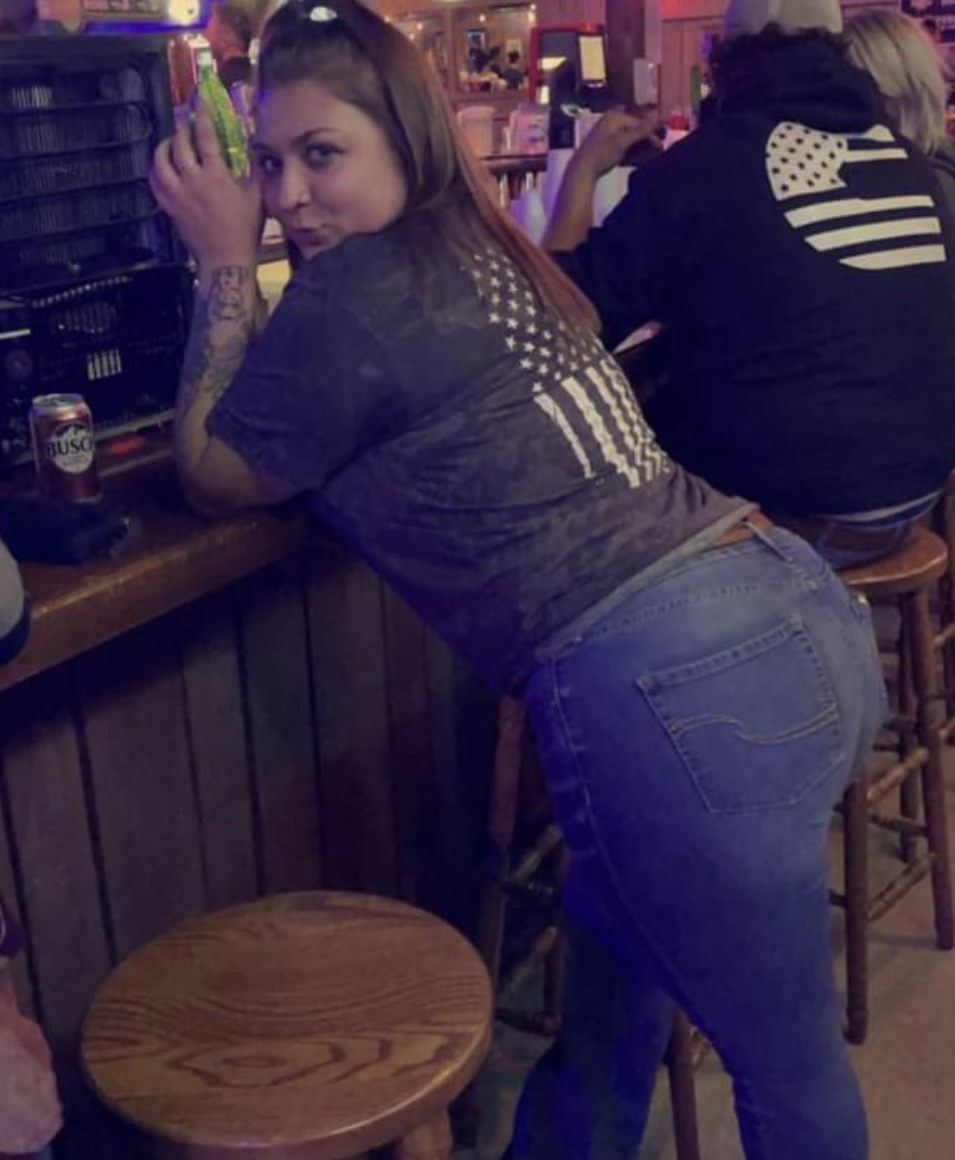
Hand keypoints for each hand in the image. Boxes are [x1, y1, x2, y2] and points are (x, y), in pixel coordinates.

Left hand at [150, 107, 262, 269]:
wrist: (225, 259)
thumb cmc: (245, 230)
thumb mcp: (257, 197)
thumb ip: (254, 169)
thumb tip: (253, 147)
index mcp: (216, 175)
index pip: (205, 136)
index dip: (202, 116)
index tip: (200, 103)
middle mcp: (192, 180)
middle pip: (180, 143)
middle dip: (183, 129)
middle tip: (188, 126)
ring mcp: (177, 193)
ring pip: (161, 159)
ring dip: (165, 146)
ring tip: (172, 143)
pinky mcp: (168, 206)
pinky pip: (155, 180)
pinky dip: (156, 168)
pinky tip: (163, 166)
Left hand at [572, 109, 659, 179]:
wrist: (582, 170)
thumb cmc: (601, 153)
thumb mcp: (623, 142)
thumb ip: (641, 130)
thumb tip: (658, 117)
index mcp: (614, 116)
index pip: (638, 123)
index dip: (650, 134)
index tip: (660, 146)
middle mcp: (611, 121)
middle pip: (634, 130)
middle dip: (646, 142)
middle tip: (658, 152)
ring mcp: (608, 133)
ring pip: (629, 139)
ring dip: (640, 148)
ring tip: (650, 157)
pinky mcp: (606, 145)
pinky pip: (623, 146)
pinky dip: (631, 153)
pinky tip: (638, 160)